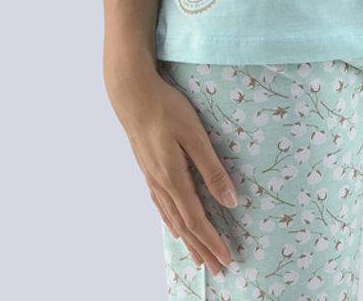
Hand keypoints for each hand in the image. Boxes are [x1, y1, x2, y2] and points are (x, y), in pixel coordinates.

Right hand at [105, 62, 237, 273]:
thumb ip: (212, 169)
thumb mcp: (195, 136)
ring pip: (172, 217)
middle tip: (217, 269)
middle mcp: (161, 183)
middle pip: (184, 225)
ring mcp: (152, 177)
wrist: (132, 94)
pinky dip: (171, 221)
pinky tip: (173, 224)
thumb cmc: (167, 109)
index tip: (226, 258)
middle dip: (202, 248)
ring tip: (198, 256)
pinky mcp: (148, 167)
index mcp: (174, 178)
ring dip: (187, 239)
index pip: (197, 219)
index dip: (212, 241)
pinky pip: (161, 205)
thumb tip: (231, 202)